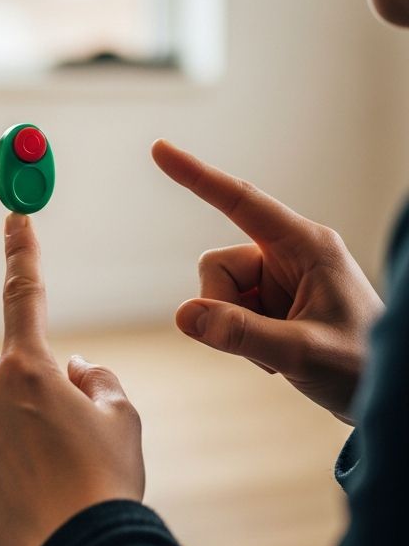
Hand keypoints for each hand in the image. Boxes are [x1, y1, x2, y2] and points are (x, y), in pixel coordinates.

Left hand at [0, 214, 144, 545]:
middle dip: (36, 394)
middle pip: (14, 377)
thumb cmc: (107, 479)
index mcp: (30, 367)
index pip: (25, 294)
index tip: (14, 215)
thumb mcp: (123, 417)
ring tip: (52, 478)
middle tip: (69, 441)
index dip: (22, 251)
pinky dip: (0, 469)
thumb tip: (75, 370)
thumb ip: (97, 379)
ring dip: (17, 435)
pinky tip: (27, 496)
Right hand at [152, 140, 382, 423]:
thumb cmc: (361, 367)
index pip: (240, 201)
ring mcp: (277, 278)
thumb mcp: (303, 353)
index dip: (196, 175)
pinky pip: (226, 311)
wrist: (389, 396)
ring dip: (234, 328)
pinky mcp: (270, 302)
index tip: (159, 149)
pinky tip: (276, 356)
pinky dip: (240, 337)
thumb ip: (241, 333)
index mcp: (306, 245)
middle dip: (223, 307)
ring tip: (277, 353)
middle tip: (265, 348)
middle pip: (215, 265)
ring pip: (215, 291)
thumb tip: (182, 315)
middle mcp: (288, 253)